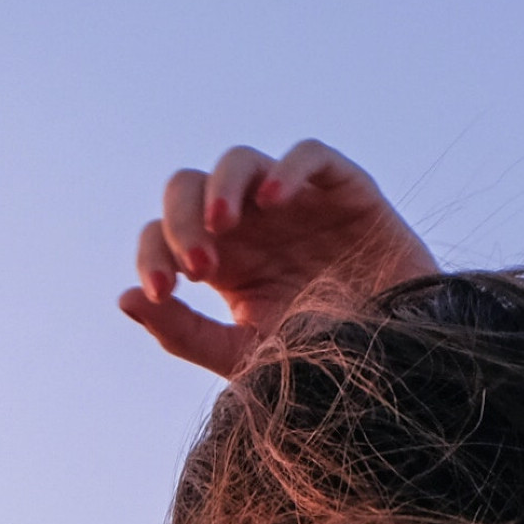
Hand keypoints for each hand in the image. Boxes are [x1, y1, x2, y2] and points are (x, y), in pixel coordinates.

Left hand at [119, 140, 437, 377]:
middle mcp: (251, 224)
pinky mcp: (344, 189)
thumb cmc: (320, 364)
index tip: (160, 289)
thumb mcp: (242, 357)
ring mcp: (295, 202)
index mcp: (223, 260)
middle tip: (199, 265)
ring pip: (239, 160)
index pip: (164, 234)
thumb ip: (183, 332)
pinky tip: (274, 202)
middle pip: (189, 186)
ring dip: (220, 188)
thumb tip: (125, 299)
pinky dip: (287, 168)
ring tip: (224, 227)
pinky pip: (308, 155)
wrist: (399, 368)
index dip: (153, 253)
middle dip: (181, 219)